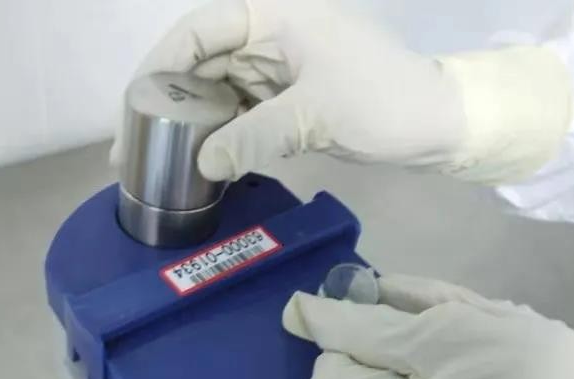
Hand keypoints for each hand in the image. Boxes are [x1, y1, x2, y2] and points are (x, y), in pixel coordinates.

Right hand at [111, 0, 571, 183]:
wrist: (440, 127)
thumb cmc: (384, 102)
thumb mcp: (314, 115)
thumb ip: (252, 136)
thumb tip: (202, 164)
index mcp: (274, 16)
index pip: (197, 32)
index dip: (159, 68)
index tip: (134, 112)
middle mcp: (268, 37)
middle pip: (199, 65)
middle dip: (167, 107)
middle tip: (133, 154)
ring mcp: (277, 71)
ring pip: (216, 95)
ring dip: (190, 129)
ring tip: (156, 168)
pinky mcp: (286, 102)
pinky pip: (240, 117)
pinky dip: (220, 140)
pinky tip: (199, 168)